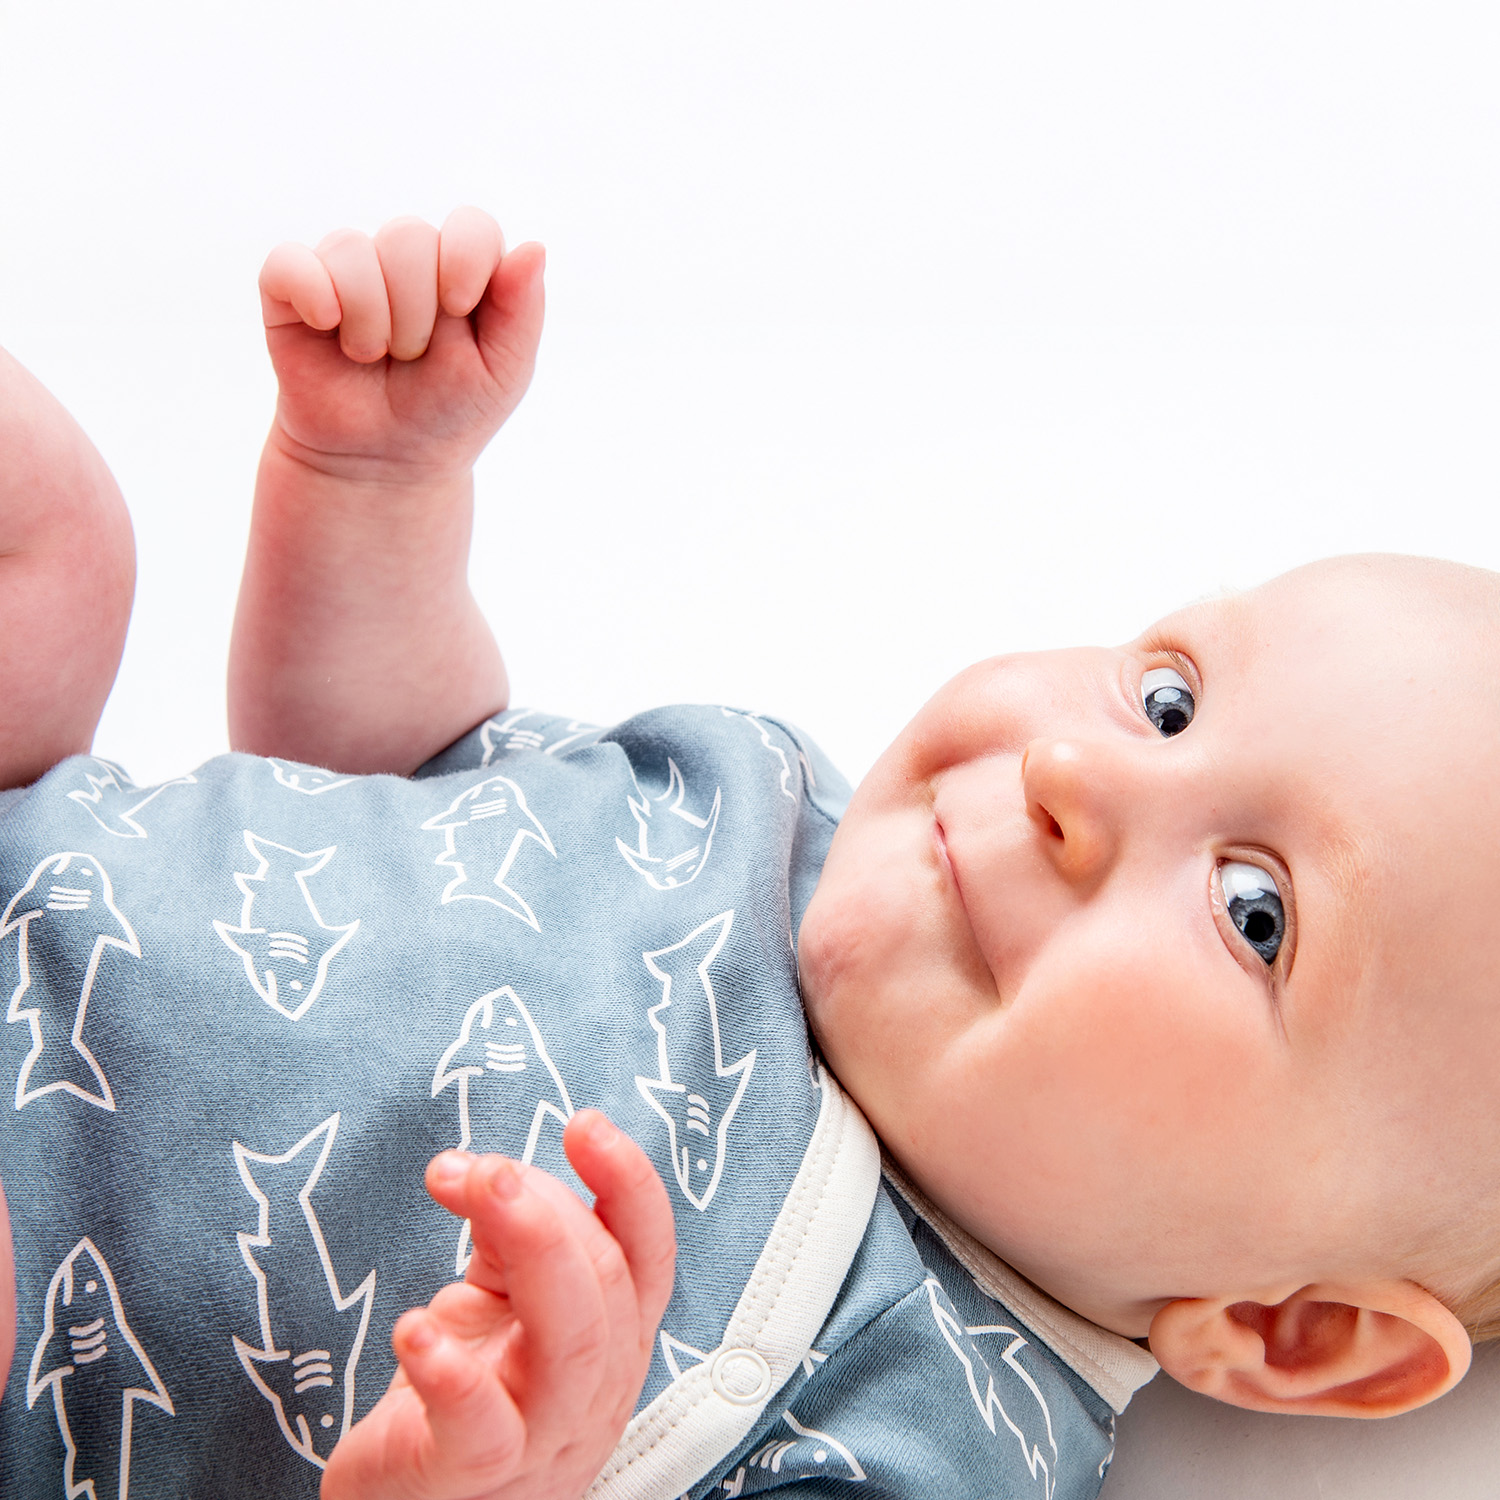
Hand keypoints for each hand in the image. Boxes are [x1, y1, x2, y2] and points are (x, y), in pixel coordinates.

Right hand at [258, 208, 544, 482]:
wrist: (384, 462)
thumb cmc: (448, 412)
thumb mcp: (503, 372)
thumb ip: (522, 310)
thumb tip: (535, 246)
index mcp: (461, 267)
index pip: (470, 225)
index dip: (464, 260)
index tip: (458, 309)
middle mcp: (405, 257)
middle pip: (409, 236)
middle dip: (416, 312)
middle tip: (411, 357)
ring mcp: (347, 267)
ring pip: (353, 249)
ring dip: (370, 319)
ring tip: (372, 357)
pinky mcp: (292, 285)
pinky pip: (290, 264)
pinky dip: (313, 295)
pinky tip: (328, 328)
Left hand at [321, 1113, 675, 1499]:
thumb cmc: (463, 1397)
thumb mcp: (497, 1302)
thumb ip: (510, 1238)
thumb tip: (495, 1172)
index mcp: (612, 1338)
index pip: (649, 1255)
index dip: (629, 1185)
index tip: (583, 1126)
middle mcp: (593, 1390)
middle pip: (609, 1288)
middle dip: (550, 1206)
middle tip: (485, 1167)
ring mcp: (539, 1440)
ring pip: (572, 1349)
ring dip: (532, 1251)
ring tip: (470, 1192)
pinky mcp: (469, 1477)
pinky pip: (483, 1430)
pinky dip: (452, 1374)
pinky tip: (415, 1327)